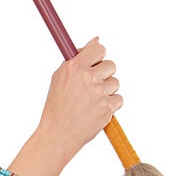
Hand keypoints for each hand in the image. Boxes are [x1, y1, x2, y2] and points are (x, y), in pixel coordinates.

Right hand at [36, 37, 123, 159]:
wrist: (57, 136)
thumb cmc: (56, 108)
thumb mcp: (59, 78)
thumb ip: (77, 59)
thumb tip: (96, 39)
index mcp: (74, 67)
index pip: (99, 49)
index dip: (99, 57)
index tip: (95, 64)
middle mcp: (87, 77)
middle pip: (111, 65)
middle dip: (104, 76)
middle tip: (91, 89)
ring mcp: (98, 93)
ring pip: (115, 83)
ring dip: (107, 92)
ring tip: (91, 104)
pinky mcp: (107, 108)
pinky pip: (118, 99)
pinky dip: (110, 106)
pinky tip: (96, 112)